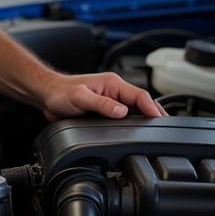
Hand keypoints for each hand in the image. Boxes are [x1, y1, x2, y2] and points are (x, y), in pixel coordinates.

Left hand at [38, 71, 165, 120]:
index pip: (140, 96)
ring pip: (135, 108)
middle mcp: (114, 90)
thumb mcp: (80, 98)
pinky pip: (125, 115)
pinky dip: (134, 122)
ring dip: (146, 117)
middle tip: (167, 129)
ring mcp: (111, 99)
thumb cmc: (60, 94)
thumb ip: (101, 104)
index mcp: (112, 84)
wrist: (47, 95)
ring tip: (157, 131)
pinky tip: (138, 131)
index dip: (152, 108)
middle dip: (155, 113)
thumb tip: (121, 111)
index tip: (161, 121)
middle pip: (142, 102)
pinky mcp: (106, 108)